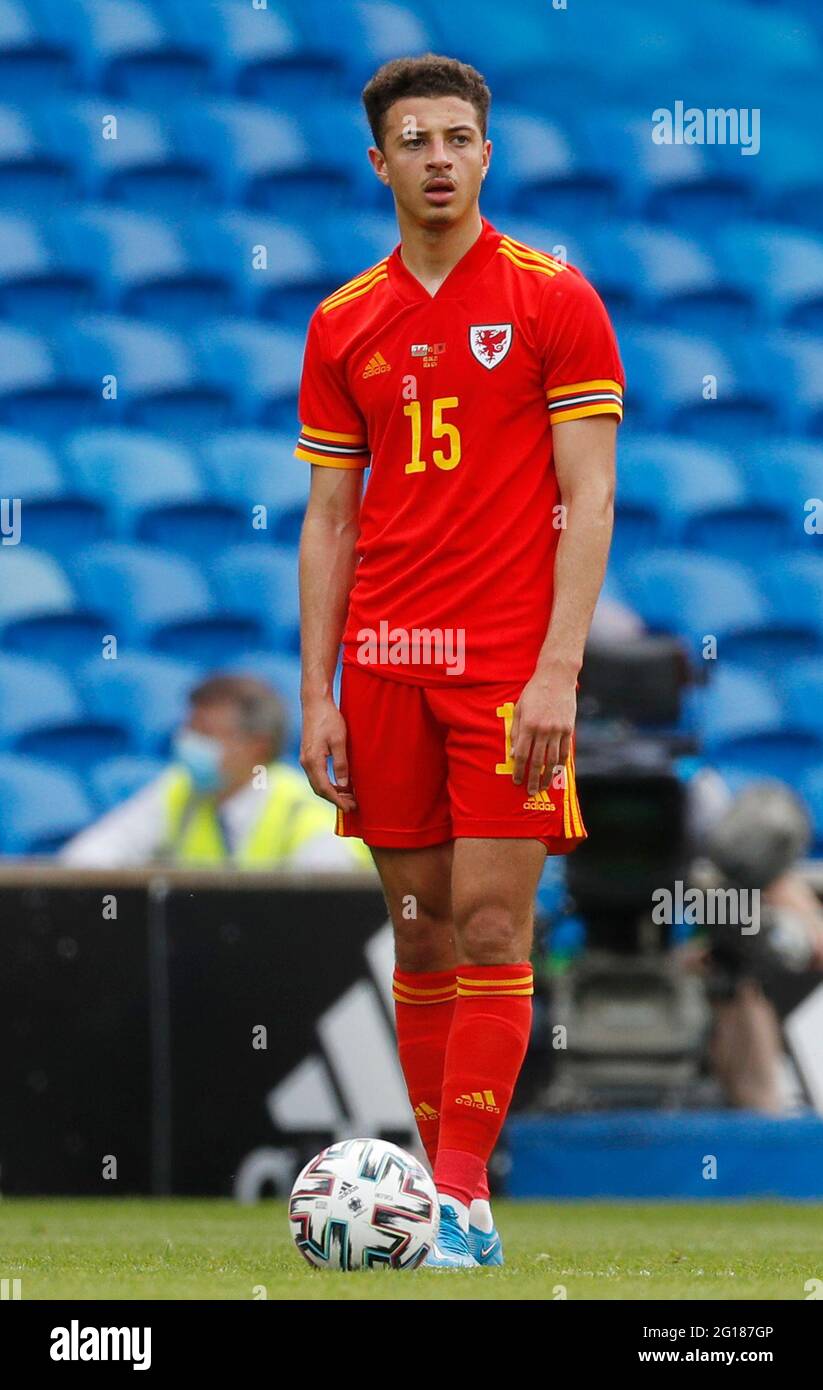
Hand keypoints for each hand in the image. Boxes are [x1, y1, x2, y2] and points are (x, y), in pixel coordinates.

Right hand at [299, 696, 356, 811]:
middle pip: (319, 789)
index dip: (338, 800)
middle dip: (335, 799)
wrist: (315, 703)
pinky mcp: (308, 755)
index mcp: (313, 760)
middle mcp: (306, 762)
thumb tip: (344, 785)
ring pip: (317, 783)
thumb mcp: (339, 741)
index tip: (350, 808)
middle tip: (352, 805)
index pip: (325, 788)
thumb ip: (341, 764)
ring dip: (332, 792)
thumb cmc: (329, 719)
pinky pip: (317, 775)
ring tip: (349, 797)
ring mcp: (305, 759)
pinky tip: (340, 784)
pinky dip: (328, 783)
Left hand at [510, 665, 576, 795]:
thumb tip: (514, 753)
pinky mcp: (569, 728)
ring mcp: (557, 730)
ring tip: (543, 786)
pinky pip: (565, 751)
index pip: (522, 754)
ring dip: (547, 776)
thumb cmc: (534, 692)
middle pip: (537, 761)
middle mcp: (543, 730)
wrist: (556, 677)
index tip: (516, 781)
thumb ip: (516, 731)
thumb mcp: (519, 708)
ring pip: (552, 759)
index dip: (519, 770)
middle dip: (532, 779)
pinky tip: (556, 772)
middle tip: (530, 792)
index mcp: (528, 725)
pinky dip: (560, 764)